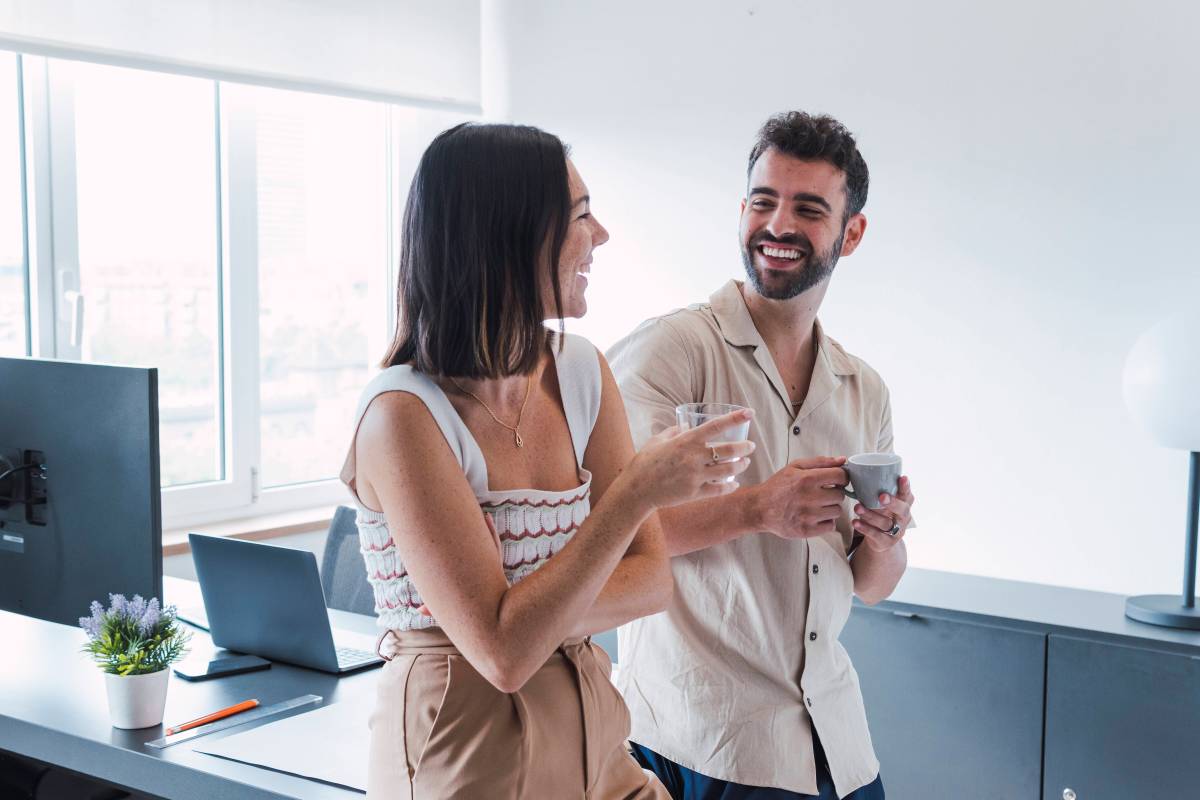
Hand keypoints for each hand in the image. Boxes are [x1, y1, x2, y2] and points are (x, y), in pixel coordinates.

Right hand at [626, 409, 755, 509]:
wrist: (636, 490)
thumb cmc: (644, 462)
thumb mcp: (657, 440)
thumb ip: (674, 431)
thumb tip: (686, 426)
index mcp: (685, 441)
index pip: (716, 426)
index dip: (735, 418)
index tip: (749, 412)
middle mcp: (693, 457)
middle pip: (729, 450)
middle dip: (745, 448)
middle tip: (750, 446)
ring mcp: (695, 477)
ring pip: (728, 470)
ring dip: (740, 465)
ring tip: (744, 462)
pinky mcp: (694, 493)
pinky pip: (719, 489)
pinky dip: (730, 485)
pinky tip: (734, 483)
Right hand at [751, 456, 848, 539]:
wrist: (759, 508)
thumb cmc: (778, 487)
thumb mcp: (795, 467)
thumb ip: (820, 462)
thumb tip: (842, 460)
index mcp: (807, 479)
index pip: (841, 476)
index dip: (842, 478)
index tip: (837, 481)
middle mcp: (809, 497)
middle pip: (840, 495)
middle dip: (834, 493)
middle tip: (822, 494)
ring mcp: (808, 515)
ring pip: (837, 511)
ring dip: (830, 508)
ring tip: (817, 505)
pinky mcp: (807, 530)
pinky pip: (831, 526)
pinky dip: (826, 522)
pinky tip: (815, 516)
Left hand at [853, 475, 914, 552]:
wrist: (881, 540)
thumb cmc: (881, 513)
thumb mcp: (883, 503)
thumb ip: (878, 490)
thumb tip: (858, 470)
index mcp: (904, 504)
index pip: (908, 494)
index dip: (906, 487)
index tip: (902, 477)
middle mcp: (904, 518)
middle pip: (902, 510)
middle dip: (892, 502)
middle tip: (881, 496)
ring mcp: (897, 531)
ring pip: (885, 523)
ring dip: (871, 515)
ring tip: (857, 507)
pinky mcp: (886, 542)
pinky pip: (876, 535)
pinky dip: (865, 528)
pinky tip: (855, 522)